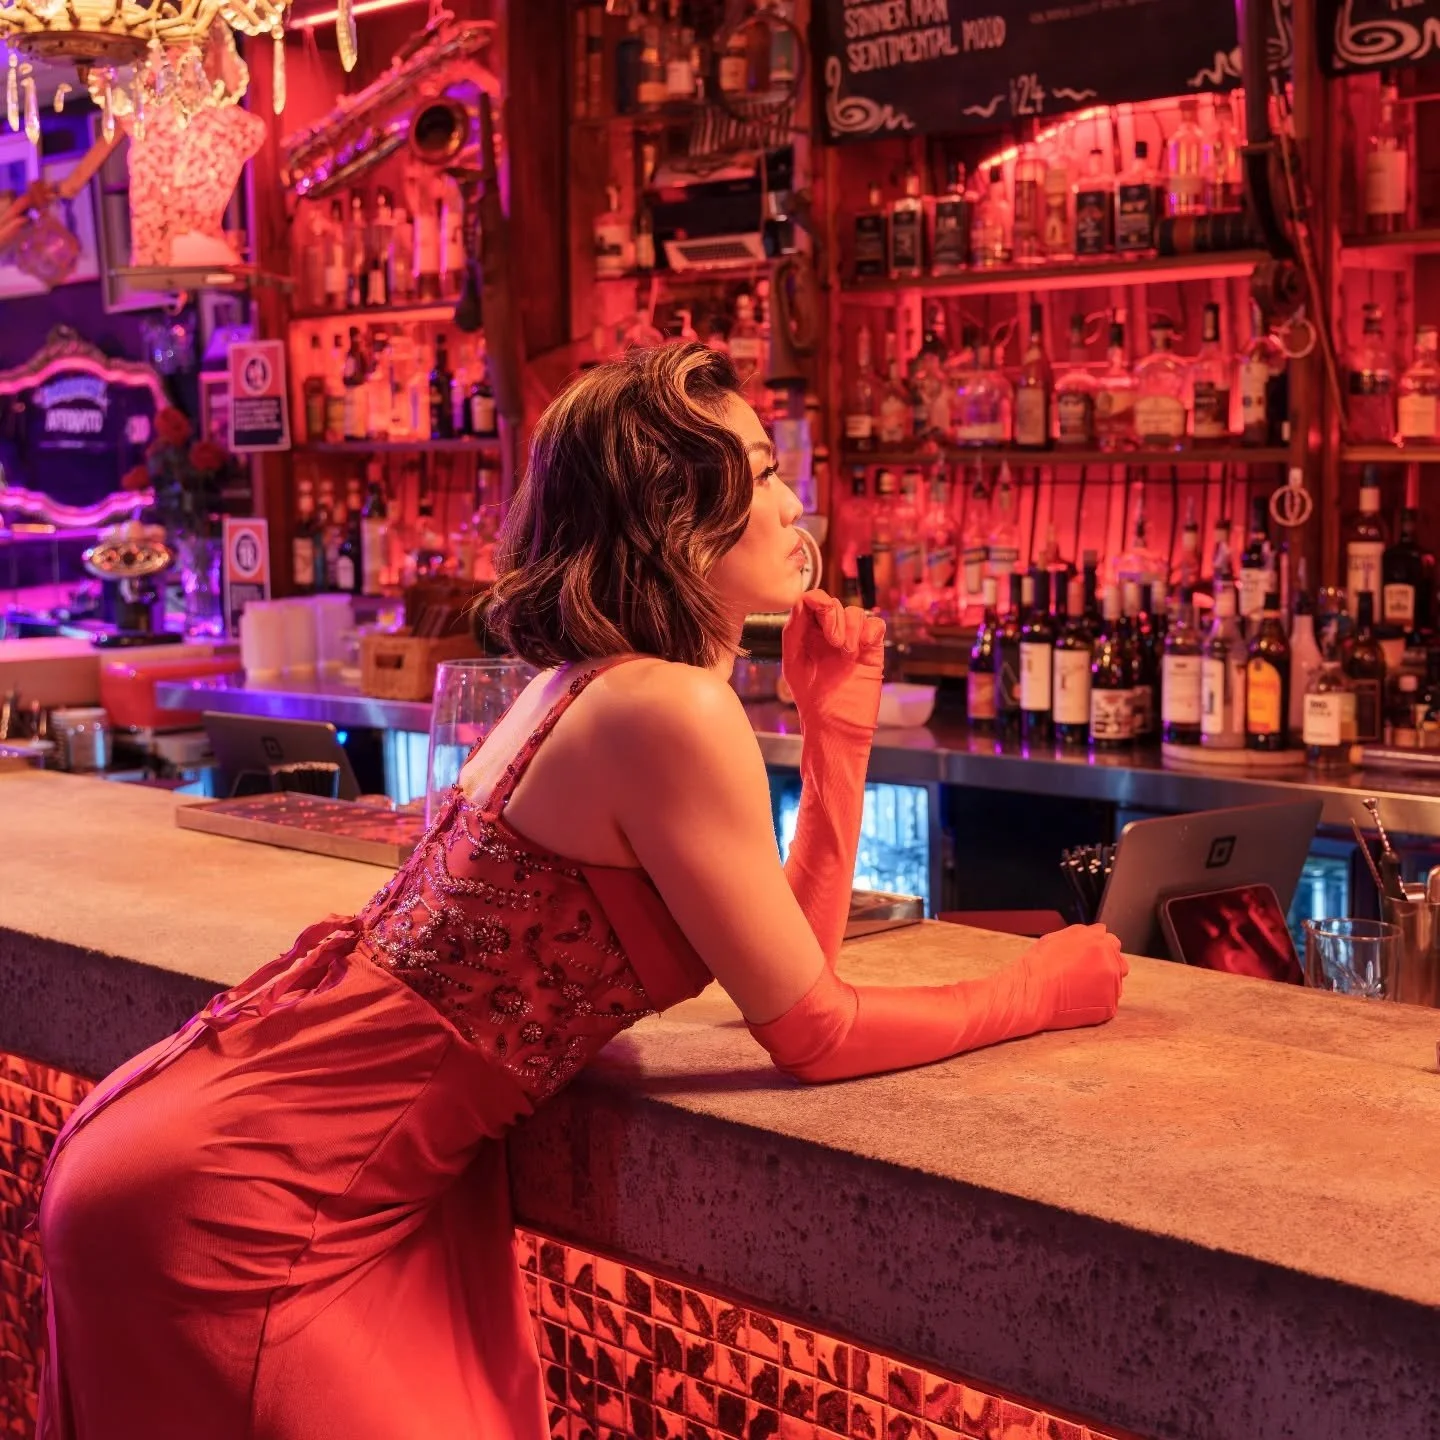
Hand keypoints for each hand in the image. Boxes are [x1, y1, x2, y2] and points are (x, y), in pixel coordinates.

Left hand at [781, 591, 885, 737]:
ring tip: (847, 655)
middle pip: (834, 603)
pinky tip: (861, 650)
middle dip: (833, 618)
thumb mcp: (794, 663)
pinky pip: (876, 624)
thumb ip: (794, 631)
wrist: (836, 725)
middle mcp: (829, 634)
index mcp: (808, 635)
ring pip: (856, 612)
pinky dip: (870, 631)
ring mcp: (852, 640)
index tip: (820, 611)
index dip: (816, 599)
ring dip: (851, 629)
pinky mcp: (872, 649)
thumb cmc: (812, 699)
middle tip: (834, 644)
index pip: (811, 601)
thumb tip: (802, 602)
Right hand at [1018, 923, 1127, 1030]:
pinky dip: (1096, 1004)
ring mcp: (1113, 985)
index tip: (1089, 958)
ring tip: (1077, 989)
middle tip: (1084, 975)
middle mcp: (1111, 961)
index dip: (1098, 950)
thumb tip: (1097, 931)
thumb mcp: (1059, 937)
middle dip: (1105, 967)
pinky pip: (1108, 1004)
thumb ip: (1083, 934)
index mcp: (1101, 941)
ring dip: (1102, 985)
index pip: (1111, 942)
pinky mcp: (1109, 1006)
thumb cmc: (1040, 965)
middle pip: (1118, 962)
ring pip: (1114, 984)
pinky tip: (1078, 1001)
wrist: (1033, 991)